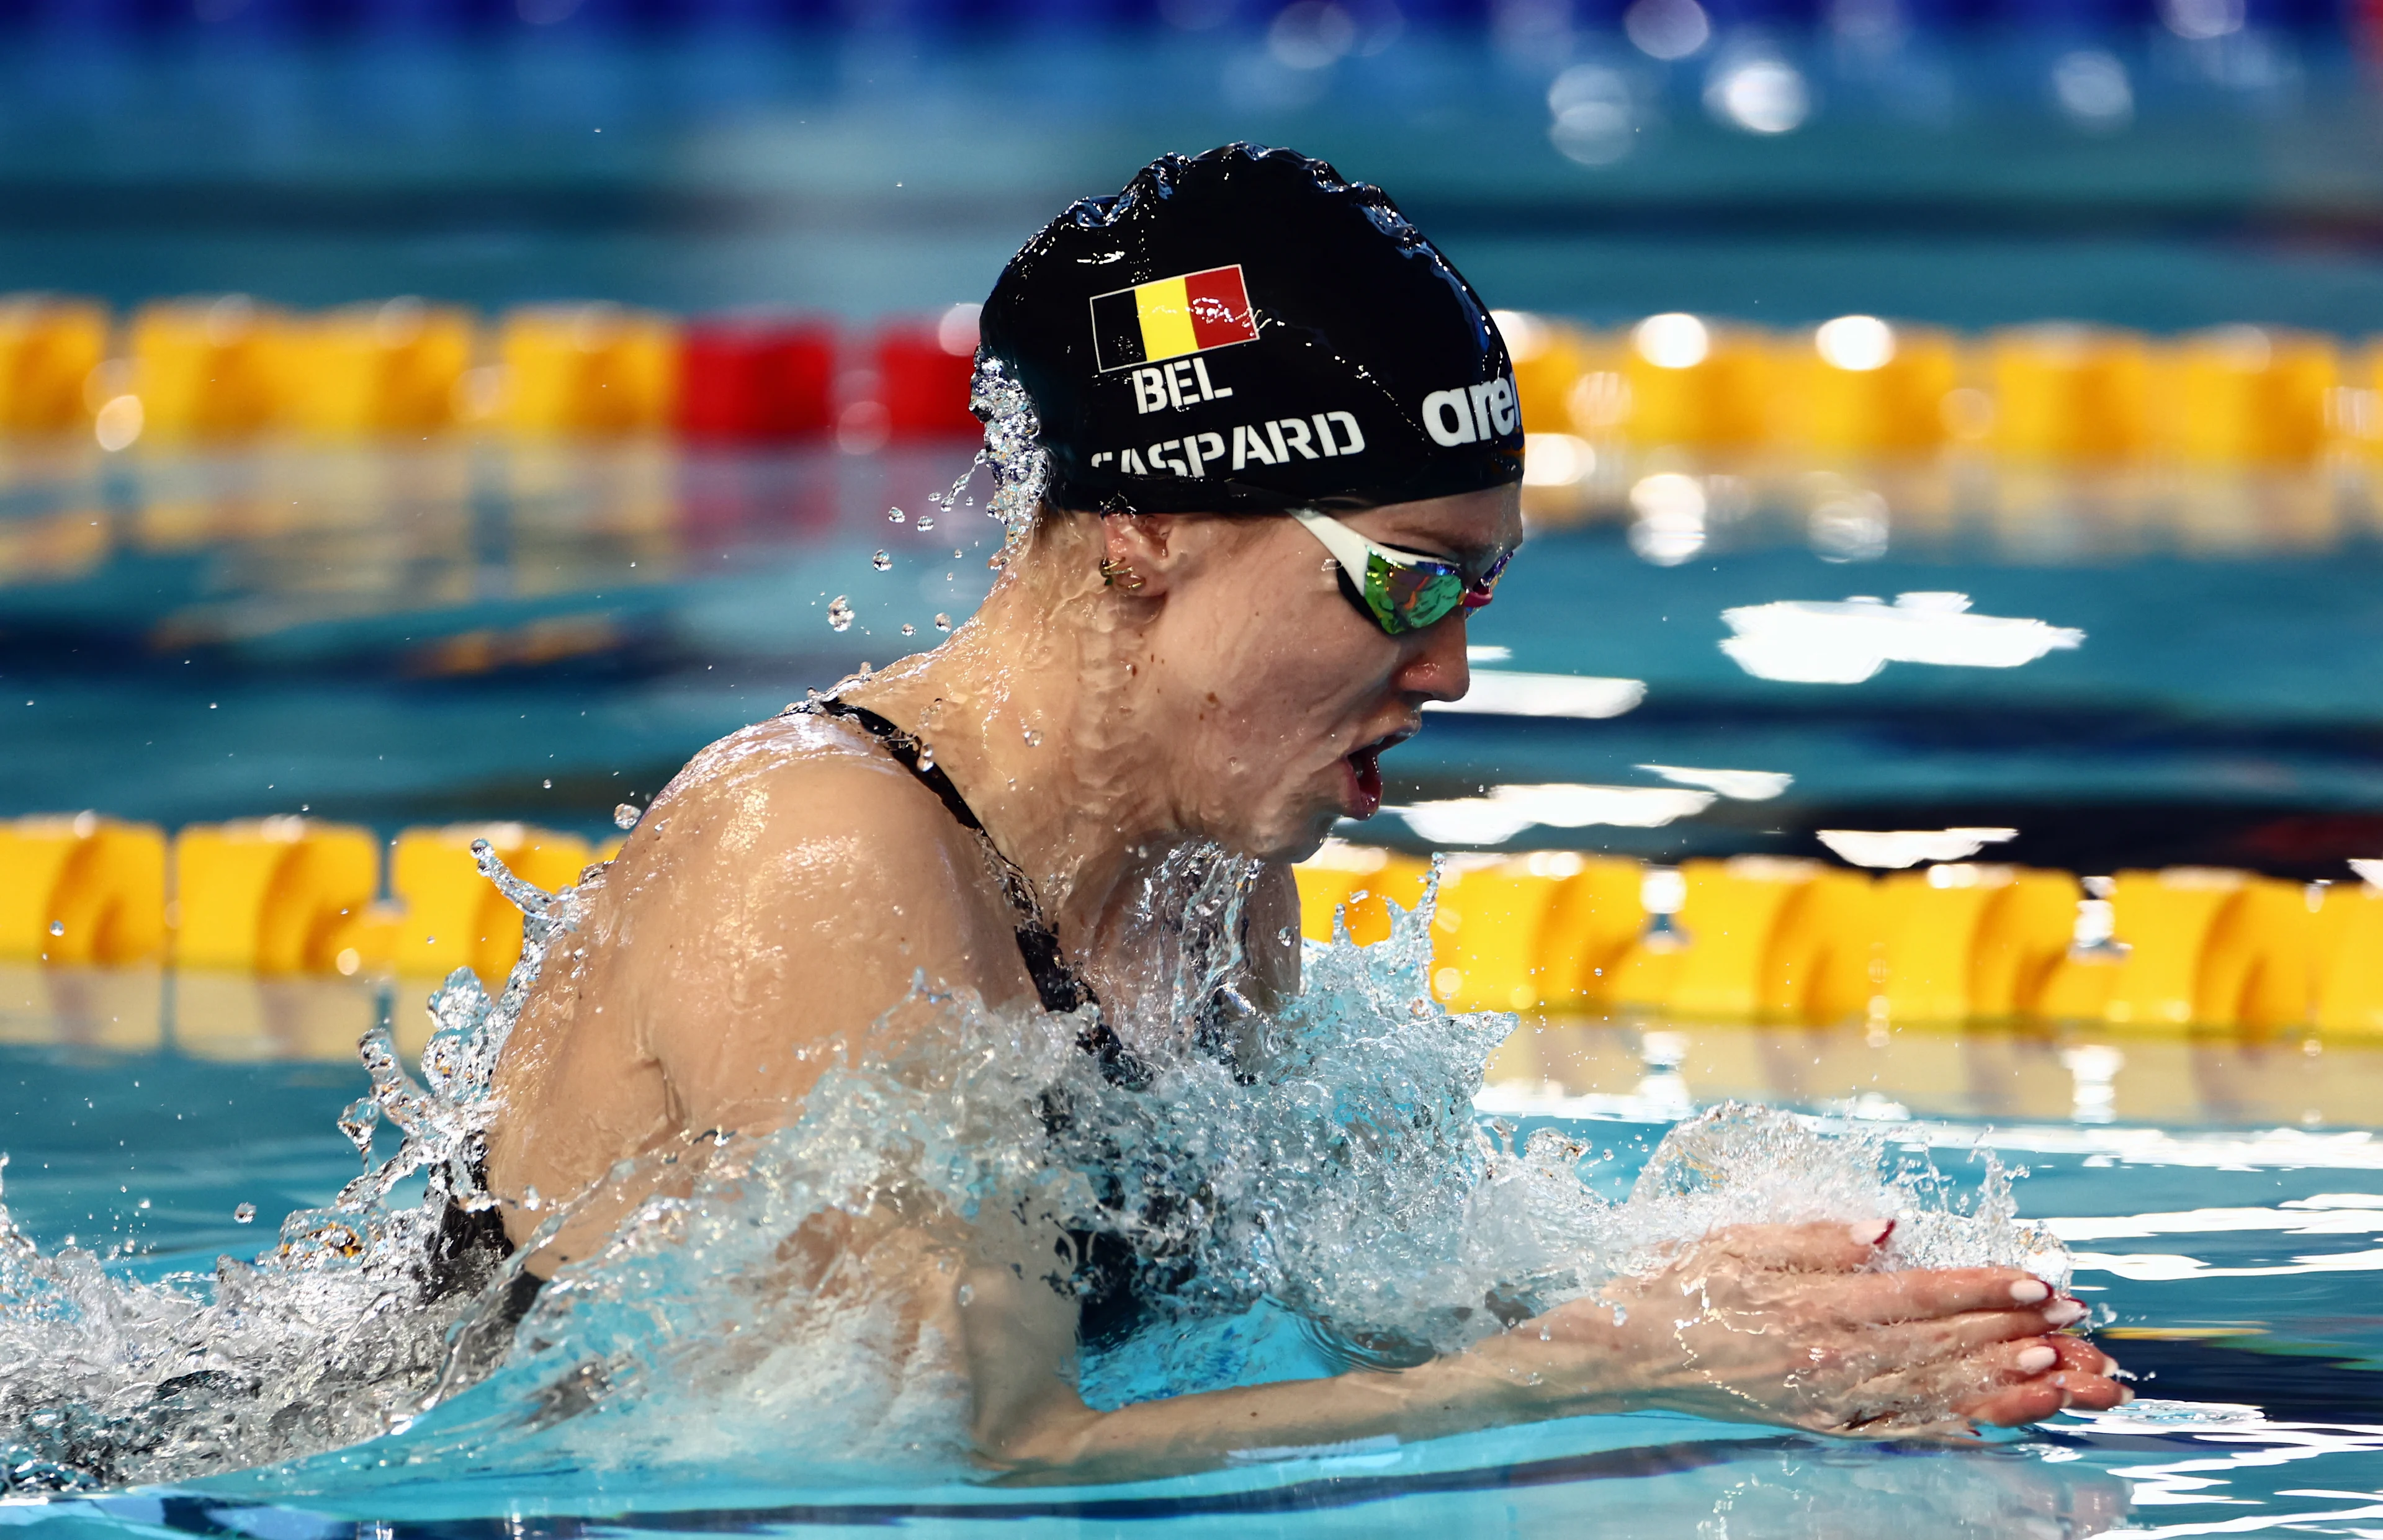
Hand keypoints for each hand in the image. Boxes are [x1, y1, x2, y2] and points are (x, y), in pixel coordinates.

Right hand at [1463, 1220, 2126, 1437]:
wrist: (1626, 1352)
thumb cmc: (1679, 1283)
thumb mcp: (1739, 1238)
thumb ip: (1817, 1236)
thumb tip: (1888, 1228)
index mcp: (1811, 1304)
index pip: (1916, 1294)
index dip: (1983, 1287)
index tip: (2040, 1280)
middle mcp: (1827, 1358)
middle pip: (1939, 1346)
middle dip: (2015, 1336)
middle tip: (2080, 1329)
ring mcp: (1828, 1400)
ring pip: (1931, 1391)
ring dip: (2002, 1384)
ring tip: (2063, 1376)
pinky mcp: (1823, 1424)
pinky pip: (1900, 1427)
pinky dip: (1954, 1424)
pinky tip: (1999, 1420)